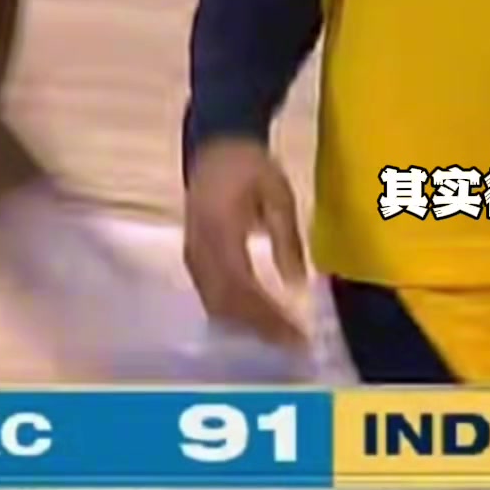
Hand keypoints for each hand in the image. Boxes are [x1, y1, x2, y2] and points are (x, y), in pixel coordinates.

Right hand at [184, 137, 306, 347]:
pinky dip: (234, 314)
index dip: (268, 317)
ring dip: (247, 326)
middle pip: (226, 305)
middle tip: (292, 345)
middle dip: (260, 329)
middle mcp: (200, 250)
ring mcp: (192, 256)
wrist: (215, 144)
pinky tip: (256, 323)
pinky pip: (210, 296)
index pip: (243, 288)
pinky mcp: (192, 258)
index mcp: (221, 231)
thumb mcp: (278, 192)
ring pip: (215, 305)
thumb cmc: (249, 165)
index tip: (295, 334)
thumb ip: (286, 238)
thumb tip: (298, 285)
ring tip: (279, 339)